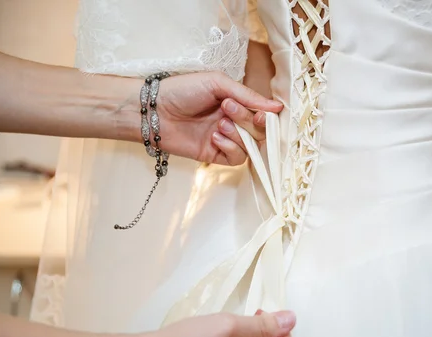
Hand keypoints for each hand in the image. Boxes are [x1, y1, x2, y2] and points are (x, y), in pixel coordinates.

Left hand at [157, 72, 282, 165]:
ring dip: (238, 134)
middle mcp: (233, 121)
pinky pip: (236, 158)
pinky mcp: (215, 154)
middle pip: (259, 130)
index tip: (261, 113)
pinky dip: (231, 147)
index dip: (266, 116)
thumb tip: (277, 107)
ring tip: (219, 124)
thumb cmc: (183, 90)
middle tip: (228, 109)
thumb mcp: (218, 84)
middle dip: (247, 120)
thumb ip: (248, 96)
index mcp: (236, 102)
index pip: (262, 113)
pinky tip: (215, 137)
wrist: (153, 110)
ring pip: (250, 146)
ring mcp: (225, 139)